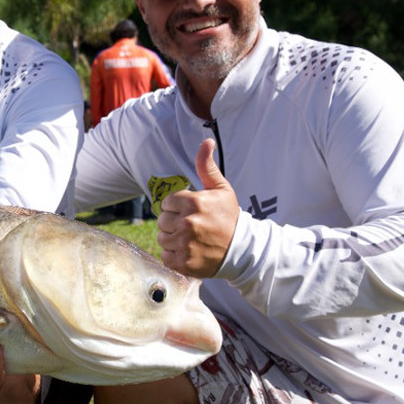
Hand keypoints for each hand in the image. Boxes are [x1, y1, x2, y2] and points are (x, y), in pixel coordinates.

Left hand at [156, 139, 237, 278]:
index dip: (177, 208)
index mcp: (193, 202)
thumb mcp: (220, 188)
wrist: (242, 249)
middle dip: (173, 223)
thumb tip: (207, 141)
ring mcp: (184, 244)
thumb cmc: (228, 217)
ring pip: (162, 238)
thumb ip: (206, 165)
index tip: (191, 213)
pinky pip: (165, 256)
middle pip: (161, 221)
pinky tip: (189, 251)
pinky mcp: (183, 262)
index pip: (166, 203)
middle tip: (191, 227)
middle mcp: (187, 223)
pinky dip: (174, 255)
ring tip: (190, 239)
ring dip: (172, 239)